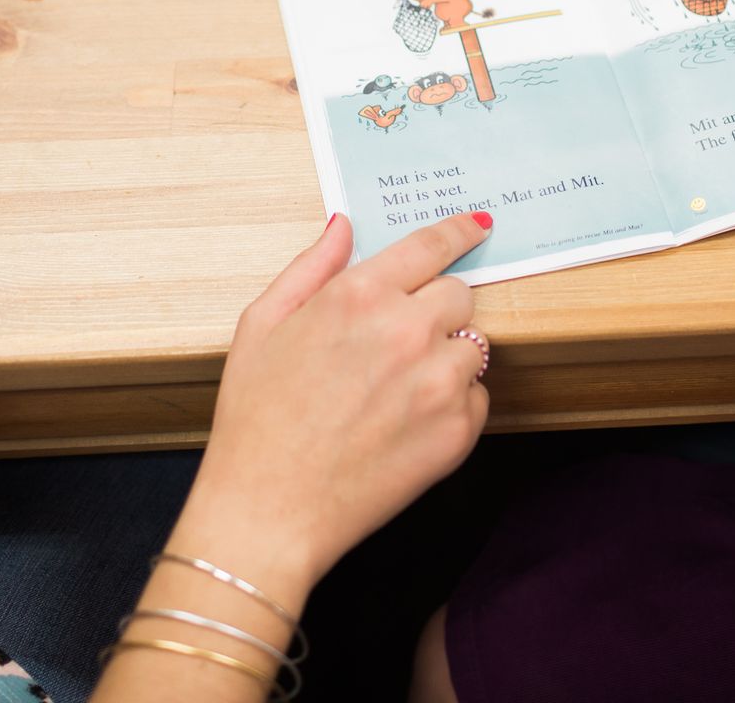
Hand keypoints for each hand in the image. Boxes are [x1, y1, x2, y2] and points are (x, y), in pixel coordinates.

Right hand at [185, 212, 492, 589]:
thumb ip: (311, 267)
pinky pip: (477, 397)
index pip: (431, 246)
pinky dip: (452, 405)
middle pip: (459, 293)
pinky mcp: (458, 429)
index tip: (477, 226)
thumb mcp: (262, 325)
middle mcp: (408, 329)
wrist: (270, 508)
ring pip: (473, 345)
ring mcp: (439, 380)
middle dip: (437, 308)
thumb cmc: (256, 418)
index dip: (458, 232)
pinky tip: (405, 424)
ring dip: (447, 357)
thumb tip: (344, 225)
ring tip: (396, 392)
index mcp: (359, 295)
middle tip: (400, 341)